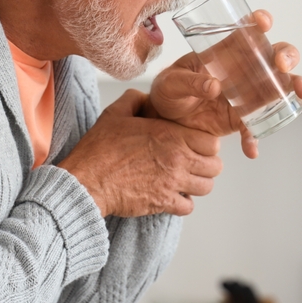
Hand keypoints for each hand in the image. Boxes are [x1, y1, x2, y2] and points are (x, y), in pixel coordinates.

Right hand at [57, 90, 222, 217]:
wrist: (86, 181)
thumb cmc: (98, 149)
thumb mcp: (114, 114)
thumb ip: (134, 99)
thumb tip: (145, 96)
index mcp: (170, 135)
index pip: (212, 143)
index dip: (205, 144)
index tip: (194, 146)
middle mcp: (177, 159)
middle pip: (215, 166)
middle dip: (205, 165)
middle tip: (192, 164)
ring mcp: (172, 182)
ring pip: (206, 187)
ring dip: (197, 184)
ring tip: (184, 180)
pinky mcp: (163, 203)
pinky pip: (189, 206)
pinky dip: (183, 203)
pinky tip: (172, 195)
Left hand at [147, 10, 301, 158]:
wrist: (165, 121)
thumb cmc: (168, 91)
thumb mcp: (171, 82)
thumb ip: (190, 82)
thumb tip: (213, 86)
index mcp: (225, 51)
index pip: (247, 30)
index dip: (259, 21)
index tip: (263, 22)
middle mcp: (243, 69)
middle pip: (275, 55)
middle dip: (287, 55)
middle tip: (283, 65)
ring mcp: (247, 94)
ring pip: (280, 86)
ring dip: (293, 88)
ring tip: (298, 96)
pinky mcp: (243, 118)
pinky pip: (257, 125)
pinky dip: (255, 137)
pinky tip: (250, 147)